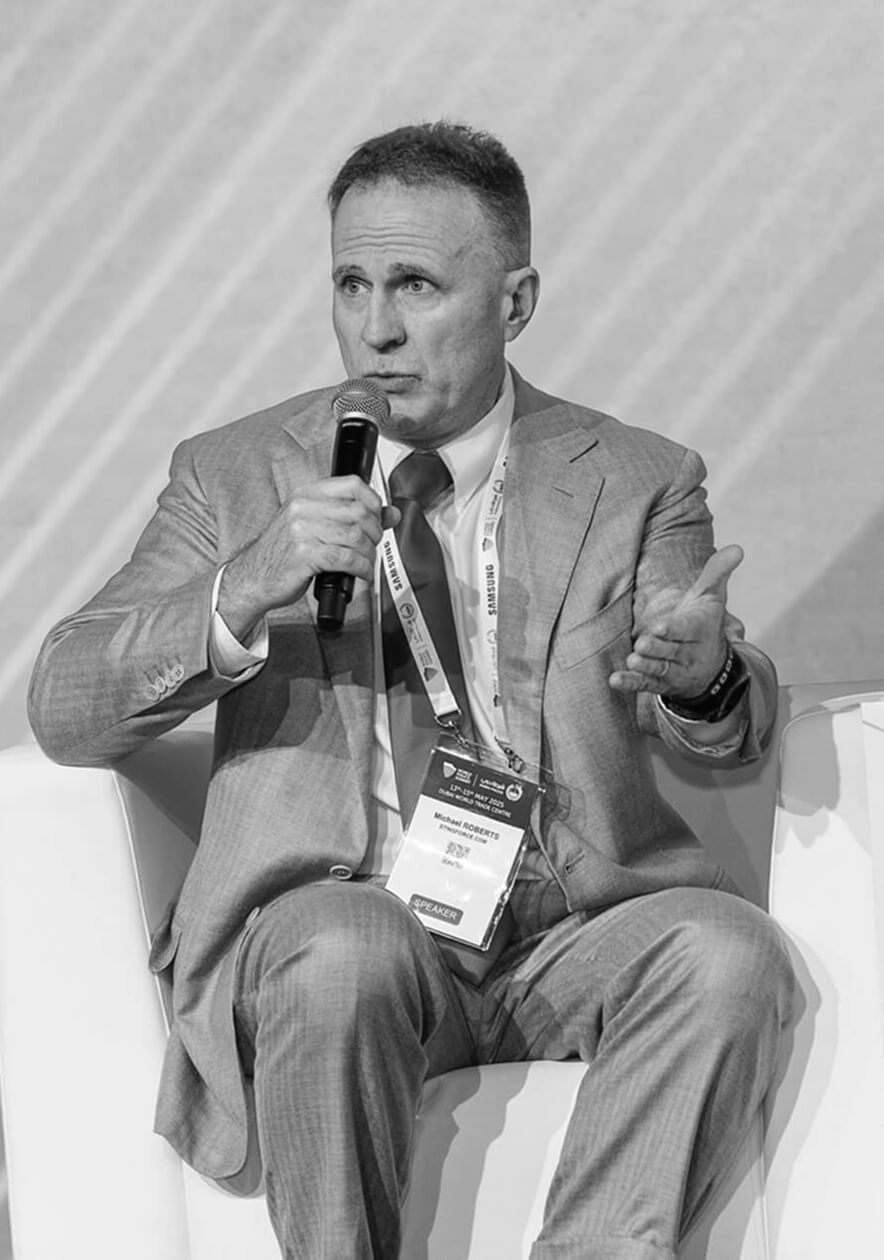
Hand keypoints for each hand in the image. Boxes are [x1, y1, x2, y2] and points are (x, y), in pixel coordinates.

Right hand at [218, 476, 399, 640]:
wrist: (253, 577)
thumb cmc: (282, 553)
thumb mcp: (313, 526)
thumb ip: (351, 517)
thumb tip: (392, 514)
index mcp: (306, 495)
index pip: (352, 484)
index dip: (374, 501)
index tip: (379, 516)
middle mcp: (303, 508)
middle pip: (358, 512)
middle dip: (374, 532)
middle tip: (372, 545)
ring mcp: (302, 531)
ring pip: (355, 536)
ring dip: (368, 553)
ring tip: (365, 562)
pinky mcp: (305, 555)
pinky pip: (347, 559)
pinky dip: (361, 569)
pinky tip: (360, 574)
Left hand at [609, 544, 742, 698]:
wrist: (711, 664)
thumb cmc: (704, 621)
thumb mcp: (711, 596)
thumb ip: (717, 572)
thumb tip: (737, 548)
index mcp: (701, 630)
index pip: (687, 629)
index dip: (674, 629)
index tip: (659, 627)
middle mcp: (690, 653)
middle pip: (672, 651)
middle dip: (658, 648)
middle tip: (642, 644)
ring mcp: (675, 670)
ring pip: (660, 670)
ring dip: (646, 667)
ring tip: (633, 661)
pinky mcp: (661, 684)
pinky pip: (646, 685)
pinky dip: (631, 683)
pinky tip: (615, 680)